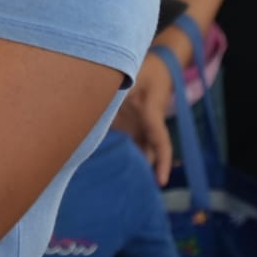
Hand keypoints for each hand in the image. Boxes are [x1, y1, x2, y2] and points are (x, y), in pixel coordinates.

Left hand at [111, 52, 172, 183]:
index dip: (162, 163)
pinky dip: (120, 152)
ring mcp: (140, 125)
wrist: (158, 64)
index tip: (161, 182)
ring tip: (114, 183)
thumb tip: (95, 104)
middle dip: (141, 171)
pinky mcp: (131, 123)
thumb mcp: (131, 76)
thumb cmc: (145, 69)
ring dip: (130, 163)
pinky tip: (104, 163)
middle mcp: (148, 126)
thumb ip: (116, 92)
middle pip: (148, 154)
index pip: (161, 144)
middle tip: (129, 191)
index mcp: (152, 116)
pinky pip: (128, 142)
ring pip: (138, 150)